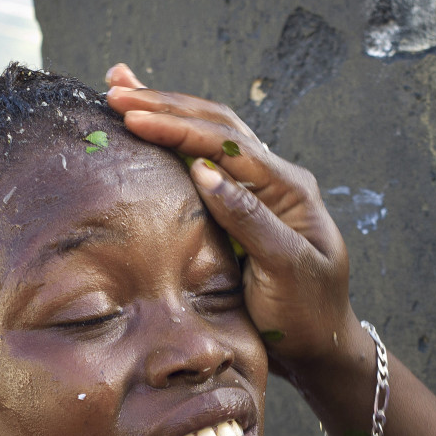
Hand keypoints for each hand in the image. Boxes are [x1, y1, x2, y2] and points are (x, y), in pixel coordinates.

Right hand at [105, 65, 365, 383]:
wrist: (320, 349)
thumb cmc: (307, 314)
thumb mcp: (286, 270)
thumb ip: (249, 219)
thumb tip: (204, 170)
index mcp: (289, 188)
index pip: (226, 144)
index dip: (178, 126)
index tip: (133, 117)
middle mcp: (273, 179)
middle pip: (216, 125)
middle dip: (164, 104)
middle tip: (115, 89)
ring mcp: (257, 190)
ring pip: (208, 134)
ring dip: (166, 109)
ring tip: (121, 87)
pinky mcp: (239, 206)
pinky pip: (203, 160)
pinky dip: (172, 137)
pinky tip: (148, 122)